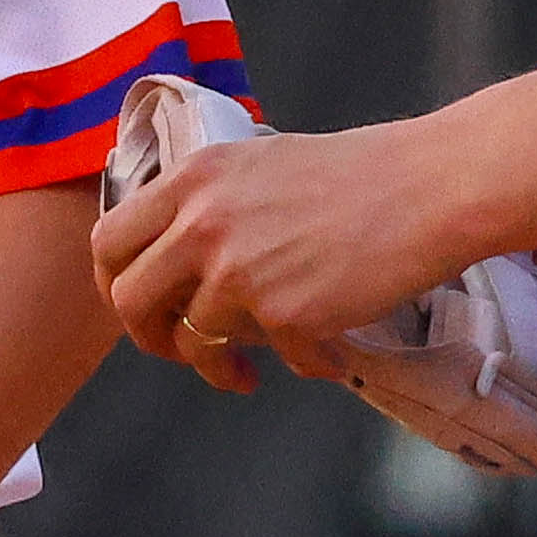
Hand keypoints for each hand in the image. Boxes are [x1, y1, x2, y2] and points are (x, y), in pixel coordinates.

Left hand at [92, 119, 471, 384]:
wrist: (428, 188)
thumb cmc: (359, 175)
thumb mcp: (259, 166)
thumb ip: (208, 206)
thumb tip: (175, 264)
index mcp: (193, 179)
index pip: (108, 240)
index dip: (114, 283)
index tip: (141, 305)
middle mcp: (202, 222)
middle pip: (130, 300)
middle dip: (149, 337)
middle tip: (177, 348)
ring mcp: (239, 270)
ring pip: (194, 342)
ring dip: (219, 366)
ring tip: (249, 370)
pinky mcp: (283, 313)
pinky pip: (275, 358)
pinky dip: (300, 363)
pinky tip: (325, 353)